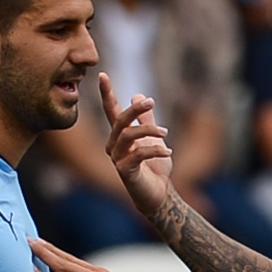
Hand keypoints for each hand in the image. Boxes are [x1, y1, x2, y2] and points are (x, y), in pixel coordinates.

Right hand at [99, 72, 177, 215]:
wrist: (159, 196)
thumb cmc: (155, 169)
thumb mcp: (154, 140)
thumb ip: (146, 120)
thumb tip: (138, 95)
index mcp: (121, 137)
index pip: (111, 111)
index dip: (107, 93)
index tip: (103, 74)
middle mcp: (114, 146)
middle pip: (120, 121)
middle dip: (134, 109)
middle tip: (151, 101)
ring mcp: (118, 160)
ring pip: (128, 135)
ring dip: (149, 130)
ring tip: (166, 133)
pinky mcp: (125, 172)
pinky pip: (138, 154)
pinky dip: (155, 150)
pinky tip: (168, 152)